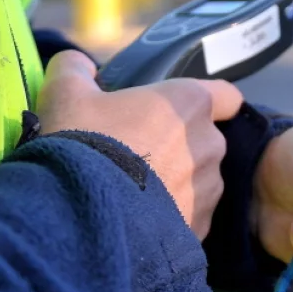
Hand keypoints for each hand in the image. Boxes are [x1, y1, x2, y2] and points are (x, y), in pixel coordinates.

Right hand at [37, 50, 244, 238]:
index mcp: (190, 103)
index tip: (184, 112)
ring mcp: (209, 189)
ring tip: (135, 192)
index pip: (227, 96)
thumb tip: (80, 65)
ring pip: (200, 180)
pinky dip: (173, 216)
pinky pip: (192, 215)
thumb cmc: (81, 143)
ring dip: (178, 182)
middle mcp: (210, 144)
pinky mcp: (201, 226)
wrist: (81, 216)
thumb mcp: (65, 94)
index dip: (213, 102)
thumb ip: (75, 69)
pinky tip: (140, 220)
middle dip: (181, 145)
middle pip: (206, 139)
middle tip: (139, 154)